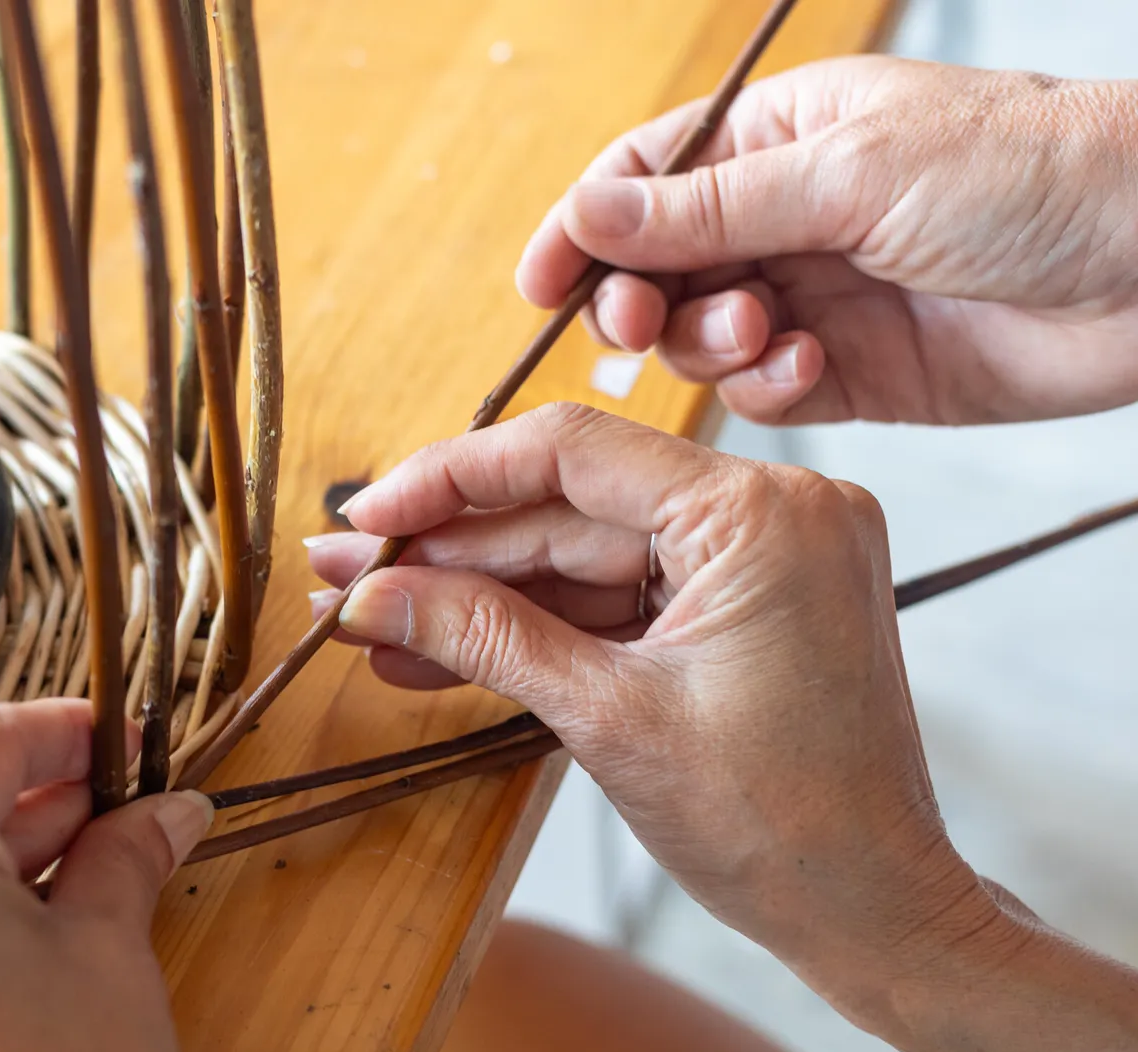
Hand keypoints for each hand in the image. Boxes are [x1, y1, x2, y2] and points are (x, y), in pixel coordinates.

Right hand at [314, 403, 1015, 1012]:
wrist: (872, 913)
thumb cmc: (778, 827)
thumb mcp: (607, 719)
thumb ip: (483, 637)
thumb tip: (371, 596)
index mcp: (760, 514)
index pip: (571, 451)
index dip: (449, 479)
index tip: (366, 518)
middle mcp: (772, 509)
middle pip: (568, 505)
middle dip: (449, 550)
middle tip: (344, 574)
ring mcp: (760, 554)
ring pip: (581, 555)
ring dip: (476, 594)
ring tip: (369, 621)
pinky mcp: (741, 601)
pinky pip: (616, 596)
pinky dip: (534, 626)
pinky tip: (435, 650)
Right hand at [519, 56, 1137, 424]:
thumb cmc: (1035, 172)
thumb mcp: (852, 172)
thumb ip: (708, 208)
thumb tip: (587, 216)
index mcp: (783, 136)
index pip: (643, 179)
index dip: (581, 229)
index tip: (540, 286)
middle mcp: (790, 214)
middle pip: (659, 266)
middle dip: (643, 299)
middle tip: (646, 325)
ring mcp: (819, 294)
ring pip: (705, 336)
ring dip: (713, 346)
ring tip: (767, 337)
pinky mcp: (853, 370)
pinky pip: (766, 392)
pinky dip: (769, 390)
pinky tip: (810, 371)